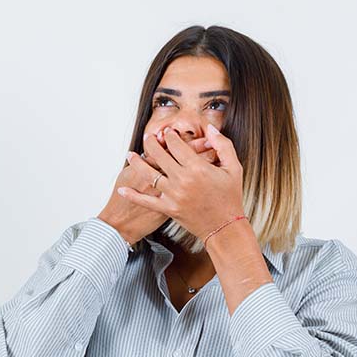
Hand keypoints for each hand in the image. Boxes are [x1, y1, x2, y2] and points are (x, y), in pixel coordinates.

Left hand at [115, 124, 245, 246]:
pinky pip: (147, 201)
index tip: (168, 133)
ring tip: (130, 155)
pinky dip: (133, 196)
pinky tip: (122, 189)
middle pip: (160, 156)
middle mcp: (183, 180)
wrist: (225, 226)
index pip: (176, 145)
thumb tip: (210, 129)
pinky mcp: (168, 209)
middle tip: (147, 137)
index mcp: (198, 168)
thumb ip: (222, 145)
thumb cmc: (230, 197)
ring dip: (137, 163)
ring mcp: (174, 195)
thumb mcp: (234, 168)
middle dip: (151, 143)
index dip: (170, 136)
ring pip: (149, 175)